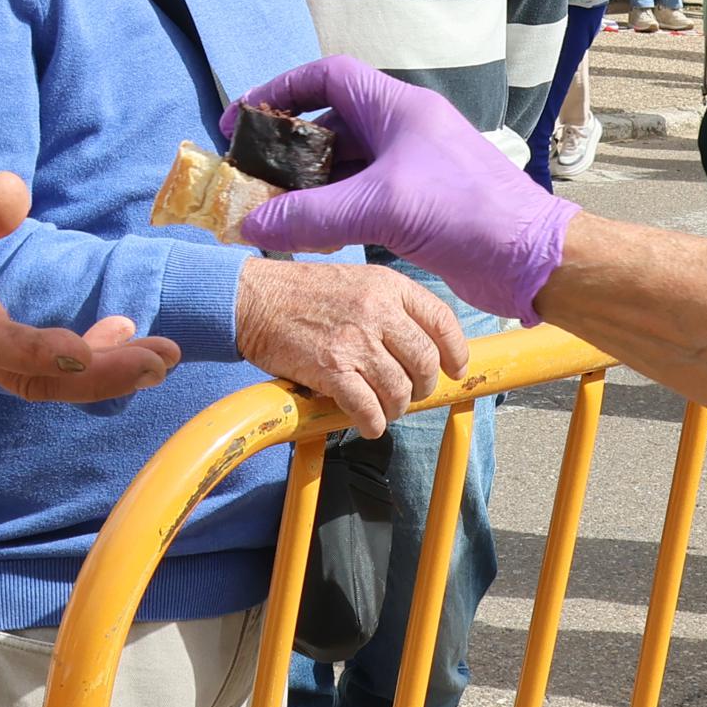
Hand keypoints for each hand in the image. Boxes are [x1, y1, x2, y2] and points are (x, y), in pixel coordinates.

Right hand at [0, 168, 184, 402]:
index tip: (85, 349)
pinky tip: (122, 341)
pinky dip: (85, 370)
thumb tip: (16, 200)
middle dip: (100, 376)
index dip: (37, 351)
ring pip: (39, 386)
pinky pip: (37, 378)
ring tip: (159, 356)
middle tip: (161, 359)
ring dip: (102, 377)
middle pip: (30, 380)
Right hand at [231, 256, 464, 436]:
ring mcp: (354, 340)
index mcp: (387, 285)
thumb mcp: (356, 282)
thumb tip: (421, 347)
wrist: (251, 298)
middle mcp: (376, 310)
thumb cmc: (300, 293)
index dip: (455, 351)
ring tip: (382, 409)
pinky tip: (367, 424)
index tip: (454, 369)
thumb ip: (389, 307)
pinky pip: (366, 408)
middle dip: (421, 387)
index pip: (441, 321)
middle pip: (424, 362)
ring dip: (394, 408)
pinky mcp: (330, 368)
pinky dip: (372, 423)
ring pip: (398, 390)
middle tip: (407, 394)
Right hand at [235, 57, 580, 322]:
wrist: (531, 258)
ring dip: (309, 186)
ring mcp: (411, 168)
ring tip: (271, 210)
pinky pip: (361, 198)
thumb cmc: (468, 214)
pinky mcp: (416, 204)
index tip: (243, 117)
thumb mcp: (381, 208)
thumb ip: (312, 215)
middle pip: (331, 123)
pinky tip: (309, 235)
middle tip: (252, 174)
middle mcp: (403, 131)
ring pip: (345, 166)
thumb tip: (252, 225)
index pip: (329, 76)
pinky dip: (333, 212)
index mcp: (399, 109)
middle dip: (289, 148)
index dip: (282, 89)